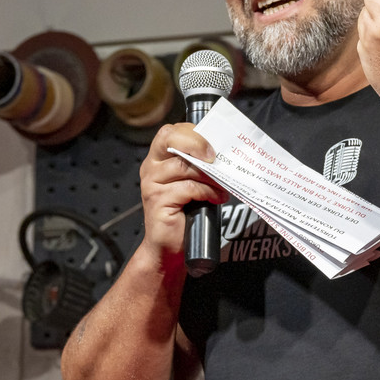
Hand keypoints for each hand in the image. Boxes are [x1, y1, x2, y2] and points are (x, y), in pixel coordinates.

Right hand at [139, 123, 228, 259]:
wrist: (169, 247)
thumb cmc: (186, 212)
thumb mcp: (194, 181)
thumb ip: (201, 165)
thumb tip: (228, 152)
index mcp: (159, 158)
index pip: (171, 132)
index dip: (193, 132)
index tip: (214, 142)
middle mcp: (151, 167)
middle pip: (170, 140)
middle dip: (197, 143)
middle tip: (216, 156)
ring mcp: (152, 184)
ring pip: (184, 166)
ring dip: (210, 175)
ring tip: (222, 186)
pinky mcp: (158, 201)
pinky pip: (188, 188)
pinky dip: (207, 192)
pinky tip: (216, 198)